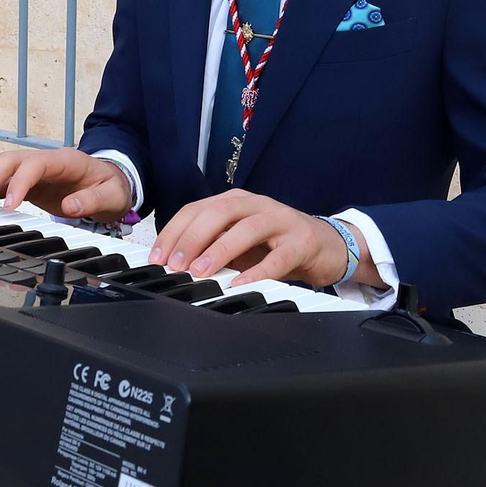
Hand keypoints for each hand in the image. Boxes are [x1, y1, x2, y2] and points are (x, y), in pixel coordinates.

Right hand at [0, 148, 132, 221]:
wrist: (110, 183)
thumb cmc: (110, 187)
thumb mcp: (112, 196)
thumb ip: (93, 200)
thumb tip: (70, 207)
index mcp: (65, 160)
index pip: (34, 164)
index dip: (18, 182)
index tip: (8, 205)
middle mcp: (45, 160)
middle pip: (9, 160)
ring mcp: (34, 169)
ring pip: (0, 166)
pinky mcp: (28, 181)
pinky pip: (3, 180)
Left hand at [148, 191, 355, 286]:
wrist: (327, 246)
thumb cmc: (277, 244)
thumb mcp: (238, 243)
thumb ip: (211, 246)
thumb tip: (174, 264)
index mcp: (236, 202)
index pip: (197, 209)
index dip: (174, 231)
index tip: (158, 256)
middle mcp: (257, 204)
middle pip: (219, 212)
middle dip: (192, 237)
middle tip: (176, 264)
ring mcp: (281, 220)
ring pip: (246, 228)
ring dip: (219, 250)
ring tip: (201, 272)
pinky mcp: (302, 241)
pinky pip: (278, 256)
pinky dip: (258, 271)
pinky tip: (242, 284)